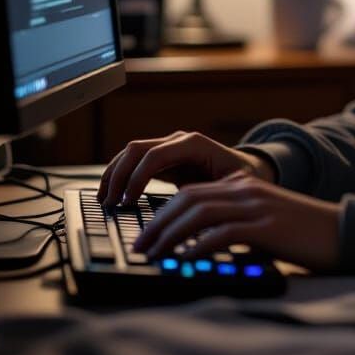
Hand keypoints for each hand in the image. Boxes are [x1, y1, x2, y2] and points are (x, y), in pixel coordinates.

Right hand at [97, 130, 274, 207]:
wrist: (251, 170)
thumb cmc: (245, 180)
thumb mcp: (232, 188)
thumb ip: (210, 196)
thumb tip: (191, 213)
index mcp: (195, 144)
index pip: (155, 155)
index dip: (136, 179)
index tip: (127, 203)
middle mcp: (179, 140)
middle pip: (136, 149)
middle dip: (118, 176)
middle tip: (109, 204)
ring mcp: (170, 147)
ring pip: (131, 152)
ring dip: (114, 174)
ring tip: (104, 200)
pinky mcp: (164, 158)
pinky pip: (134, 161)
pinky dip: (119, 175)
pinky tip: (111, 194)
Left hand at [132, 171, 340, 270]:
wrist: (342, 232)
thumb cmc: (304, 234)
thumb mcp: (265, 222)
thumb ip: (237, 225)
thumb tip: (200, 246)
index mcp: (245, 186)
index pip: (193, 192)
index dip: (164, 212)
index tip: (146, 234)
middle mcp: (246, 190)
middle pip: (189, 199)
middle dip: (159, 223)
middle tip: (140, 245)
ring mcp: (256, 206)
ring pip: (199, 213)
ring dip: (170, 234)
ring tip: (154, 254)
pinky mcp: (265, 227)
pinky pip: (222, 233)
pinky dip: (199, 246)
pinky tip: (185, 260)